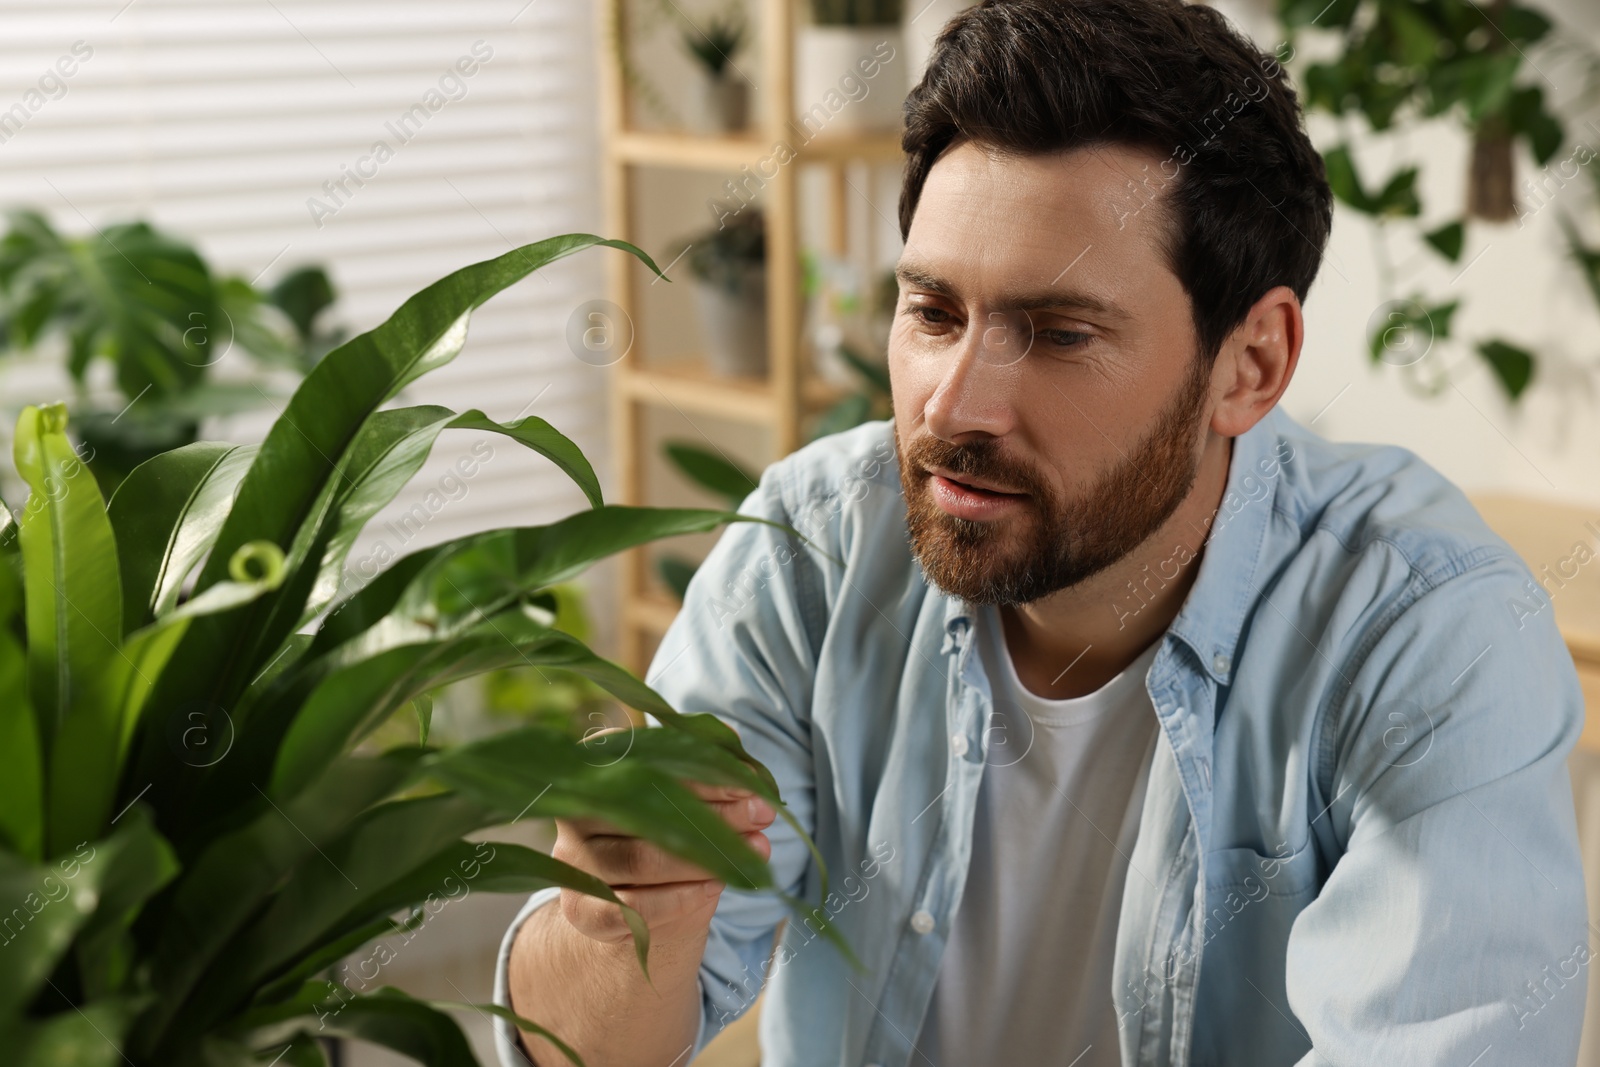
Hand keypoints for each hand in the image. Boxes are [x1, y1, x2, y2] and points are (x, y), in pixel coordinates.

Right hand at [552, 779, 776, 946]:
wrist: (632, 903)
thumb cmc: (663, 833)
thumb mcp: (682, 798)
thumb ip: (704, 771)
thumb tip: (739, 753)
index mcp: (594, 768)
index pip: (649, 762)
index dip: (703, 772)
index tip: (751, 780)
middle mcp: (576, 811)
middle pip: (647, 810)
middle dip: (714, 813)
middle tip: (763, 814)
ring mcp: (574, 863)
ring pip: (640, 858)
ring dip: (706, 856)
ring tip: (756, 850)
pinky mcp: (582, 910)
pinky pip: (633, 906)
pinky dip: (680, 897)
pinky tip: (717, 885)